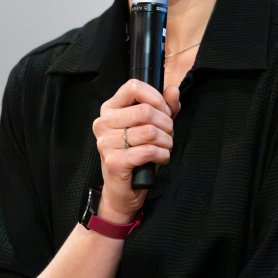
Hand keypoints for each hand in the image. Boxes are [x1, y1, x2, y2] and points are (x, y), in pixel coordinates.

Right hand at [92, 80, 180, 224]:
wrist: (125, 190)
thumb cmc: (138, 155)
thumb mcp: (154, 127)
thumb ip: (165, 107)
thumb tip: (173, 90)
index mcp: (110, 109)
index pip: (133, 86)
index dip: (156, 98)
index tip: (164, 111)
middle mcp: (103, 123)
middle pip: (145, 110)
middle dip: (166, 124)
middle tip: (168, 134)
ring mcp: (105, 143)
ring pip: (149, 131)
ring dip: (166, 141)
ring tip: (165, 147)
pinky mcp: (114, 161)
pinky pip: (149, 151)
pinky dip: (163, 155)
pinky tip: (161, 158)